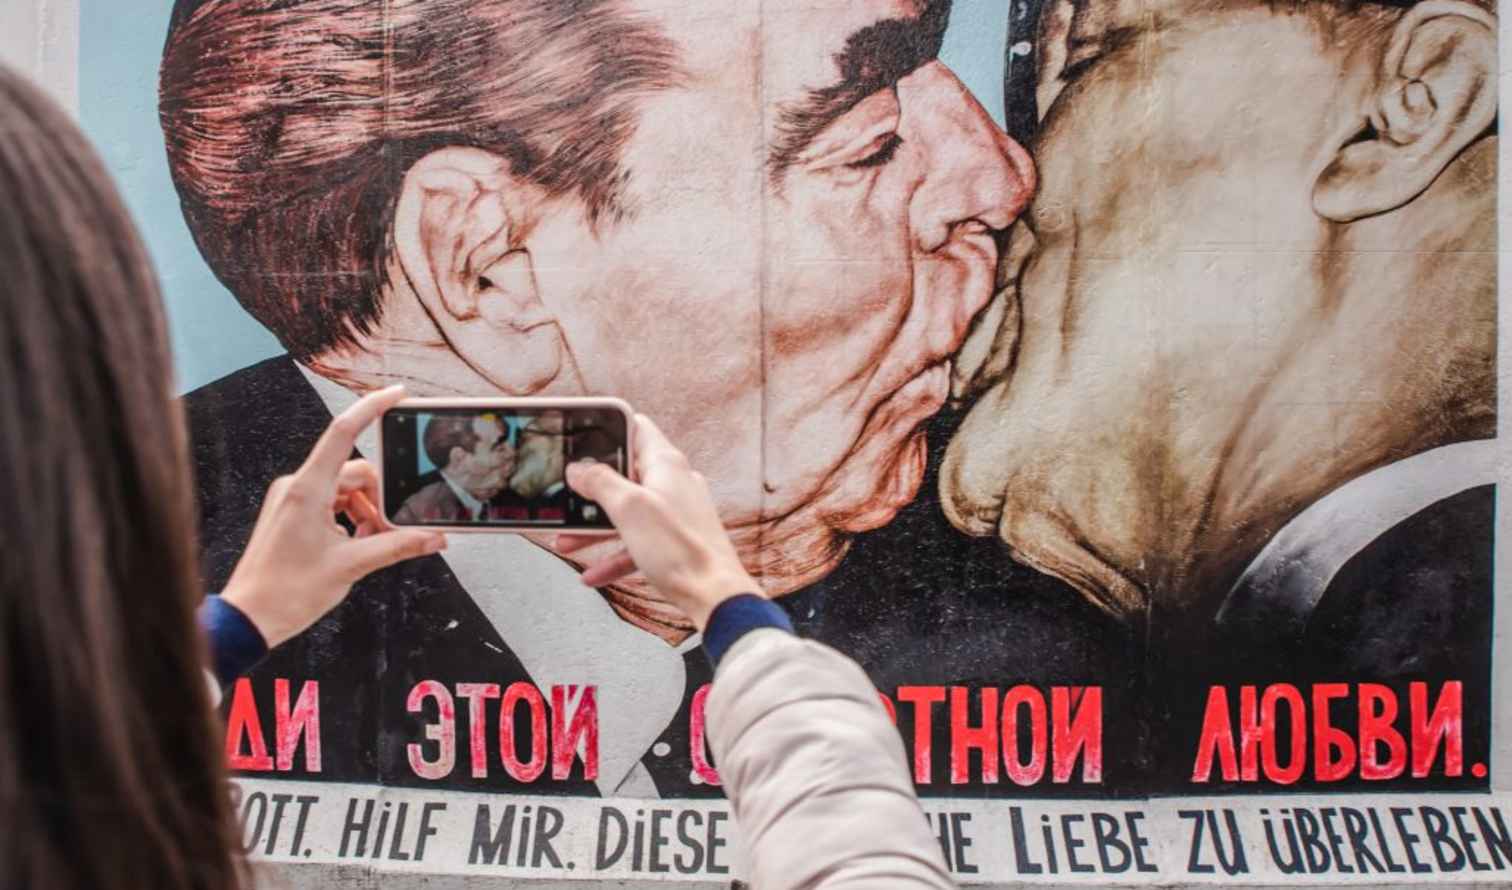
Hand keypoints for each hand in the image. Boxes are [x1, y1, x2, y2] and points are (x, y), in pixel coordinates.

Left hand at [222, 386, 445, 647]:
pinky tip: (357, 546)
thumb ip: (398, 547)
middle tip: (392, 532)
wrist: (249, 618)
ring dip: (368, 514)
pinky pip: (333, 503)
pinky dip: (352, 520)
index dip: (372, 408)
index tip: (398, 394)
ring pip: (347, 491)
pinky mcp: (292, 513)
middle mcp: (298, 486)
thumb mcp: (352, 567)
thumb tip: (435, 538)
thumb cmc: (288, 592)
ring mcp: (293, 499)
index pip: (343, 432)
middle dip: (381, 499)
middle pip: (356, 473)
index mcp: (307, 489)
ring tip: (371, 547)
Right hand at [557, 415, 759, 631]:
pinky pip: (636, 542)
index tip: (581, 437)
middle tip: (567, 498)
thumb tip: (579, 469)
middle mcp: (673, 484)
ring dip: (595, 527)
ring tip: (567, 541)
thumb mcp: (630, 509)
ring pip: (626, 512)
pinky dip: (613, 554)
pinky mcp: (674, 541)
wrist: (715, 596)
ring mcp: (674, 513)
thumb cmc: (683, 550)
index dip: (607, 428)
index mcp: (666, 464)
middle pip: (624, 474)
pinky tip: (593, 572)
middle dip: (591, 490)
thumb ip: (600, 483)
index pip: (635, 427)